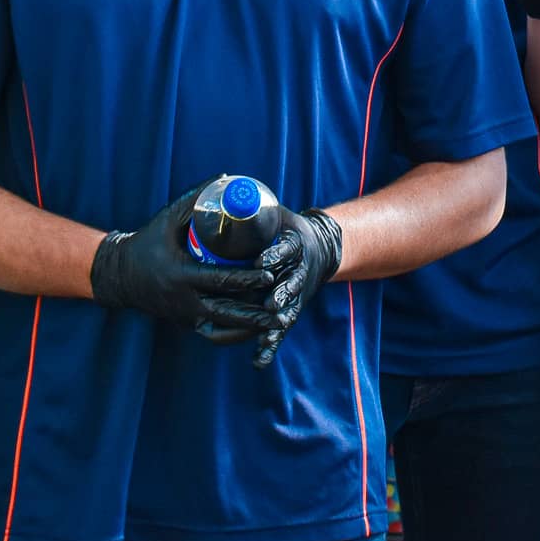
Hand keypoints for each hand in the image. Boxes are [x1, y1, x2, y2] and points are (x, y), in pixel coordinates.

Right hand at [88, 181, 279, 335]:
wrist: (119, 275)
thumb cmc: (147, 241)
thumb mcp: (167, 219)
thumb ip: (196, 199)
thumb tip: (228, 177)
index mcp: (181, 275)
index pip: (220, 280)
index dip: (247, 279)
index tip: (271, 274)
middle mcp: (183, 300)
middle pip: (226, 312)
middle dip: (255, 314)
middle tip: (283, 309)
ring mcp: (184, 315)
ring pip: (221, 328)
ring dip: (249, 328)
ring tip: (277, 323)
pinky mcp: (185, 323)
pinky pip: (212, 334)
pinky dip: (233, 335)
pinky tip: (254, 331)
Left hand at [248, 207, 345, 368]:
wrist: (319, 250)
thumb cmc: (287, 230)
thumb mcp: (277, 214)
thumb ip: (252, 207)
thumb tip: (220, 180)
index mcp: (295, 246)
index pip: (287, 250)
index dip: (275, 256)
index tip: (262, 261)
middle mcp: (298, 272)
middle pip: (292, 284)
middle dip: (282, 293)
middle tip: (271, 301)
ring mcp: (296, 294)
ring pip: (287, 310)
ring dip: (277, 322)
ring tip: (268, 331)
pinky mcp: (288, 311)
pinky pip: (278, 331)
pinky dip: (269, 345)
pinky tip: (259, 360)